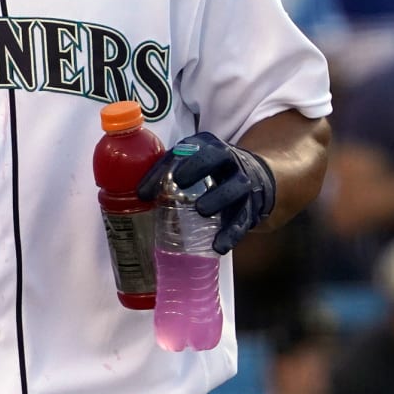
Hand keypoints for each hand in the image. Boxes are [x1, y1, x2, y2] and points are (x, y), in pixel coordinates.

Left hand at [138, 131, 275, 254]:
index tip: (173, 175)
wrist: (252, 175)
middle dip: (200, 169)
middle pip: (220, 160)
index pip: (198, 148)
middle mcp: (230, 162)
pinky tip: (218, 246)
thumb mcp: (190, 162)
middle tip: (181, 182)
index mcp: (212, 147)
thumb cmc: (208, 168)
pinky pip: (242, 221)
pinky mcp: (250, 208)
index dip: (185, 159)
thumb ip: (166, 172)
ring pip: (235, 190)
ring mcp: (242, 184)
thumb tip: (141, 193)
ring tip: (201, 211)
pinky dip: (231, 234)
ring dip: (218, 199)